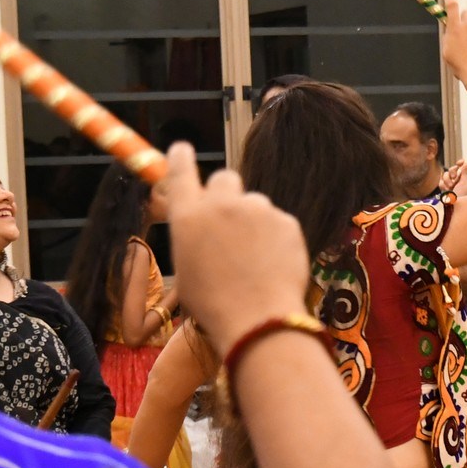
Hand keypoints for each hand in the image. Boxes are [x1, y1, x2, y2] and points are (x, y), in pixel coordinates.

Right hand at [159, 143, 310, 348]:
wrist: (257, 319)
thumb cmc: (214, 304)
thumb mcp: (186, 267)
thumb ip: (194, 235)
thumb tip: (205, 225)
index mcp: (187, 216)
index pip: (180, 171)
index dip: (181, 158)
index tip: (182, 148)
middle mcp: (220, 204)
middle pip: (225, 178)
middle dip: (226, 193)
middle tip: (230, 220)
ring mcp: (257, 210)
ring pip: (255, 204)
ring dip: (254, 221)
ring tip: (255, 259)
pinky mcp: (286, 221)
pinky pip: (279, 223)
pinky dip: (277, 238)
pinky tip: (274, 264)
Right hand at [442, 159, 466, 197]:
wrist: (454, 208)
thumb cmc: (463, 197)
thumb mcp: (466, 184)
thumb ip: (466, 173)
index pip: (465, 166)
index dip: (461, 163)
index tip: (459, 162)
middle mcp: (459, 180)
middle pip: (454, 168)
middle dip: (452, 172)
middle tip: (454, 178)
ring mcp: (451, 184)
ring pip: (446, 174)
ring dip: (447, 180)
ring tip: (450, 188)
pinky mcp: (444, 188)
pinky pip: (441, 181)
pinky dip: (443, 185)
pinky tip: (446, 191)